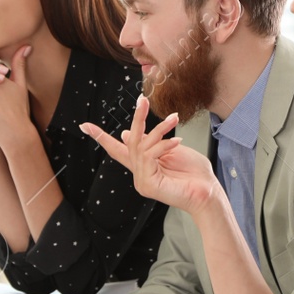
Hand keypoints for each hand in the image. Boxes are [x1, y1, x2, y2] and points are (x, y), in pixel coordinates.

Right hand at [81, 95, 221, 214]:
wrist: (209, 193)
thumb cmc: (195, 174)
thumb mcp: (172, 150)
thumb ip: (152, 142)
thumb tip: (125, 134)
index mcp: (144, 165)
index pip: (117, 150)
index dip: (101, 137)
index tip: (84, 126)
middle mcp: (139, 174)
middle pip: (130, 141)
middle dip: (137, 118)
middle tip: (142, 100)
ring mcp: (142, 181)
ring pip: (141, 146)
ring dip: (159, 129)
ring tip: (174, 119)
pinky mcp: (148, 184)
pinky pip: (149, 156)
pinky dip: (163, 145)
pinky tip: (177, 142)